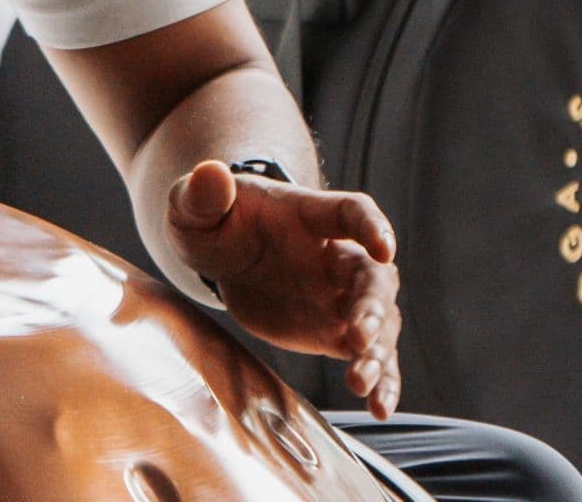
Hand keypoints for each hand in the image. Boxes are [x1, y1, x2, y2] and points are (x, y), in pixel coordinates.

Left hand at [165, 159, 402, 418]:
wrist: (222, 252)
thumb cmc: (214, 218)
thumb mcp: (195, 204)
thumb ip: (202, 192)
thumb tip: (210, 172)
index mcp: (311, 215)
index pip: (353, 212)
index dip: (372, 226)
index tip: (385, 247)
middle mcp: (337, 255)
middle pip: (372, 277)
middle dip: (372, 306)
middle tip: (358, 337)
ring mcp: (339, 296)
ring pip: (378, 322)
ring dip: (377, 351)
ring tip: (362, 382)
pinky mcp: (333, 331)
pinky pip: (367, 356)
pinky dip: (379, 380)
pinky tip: (380, 408)